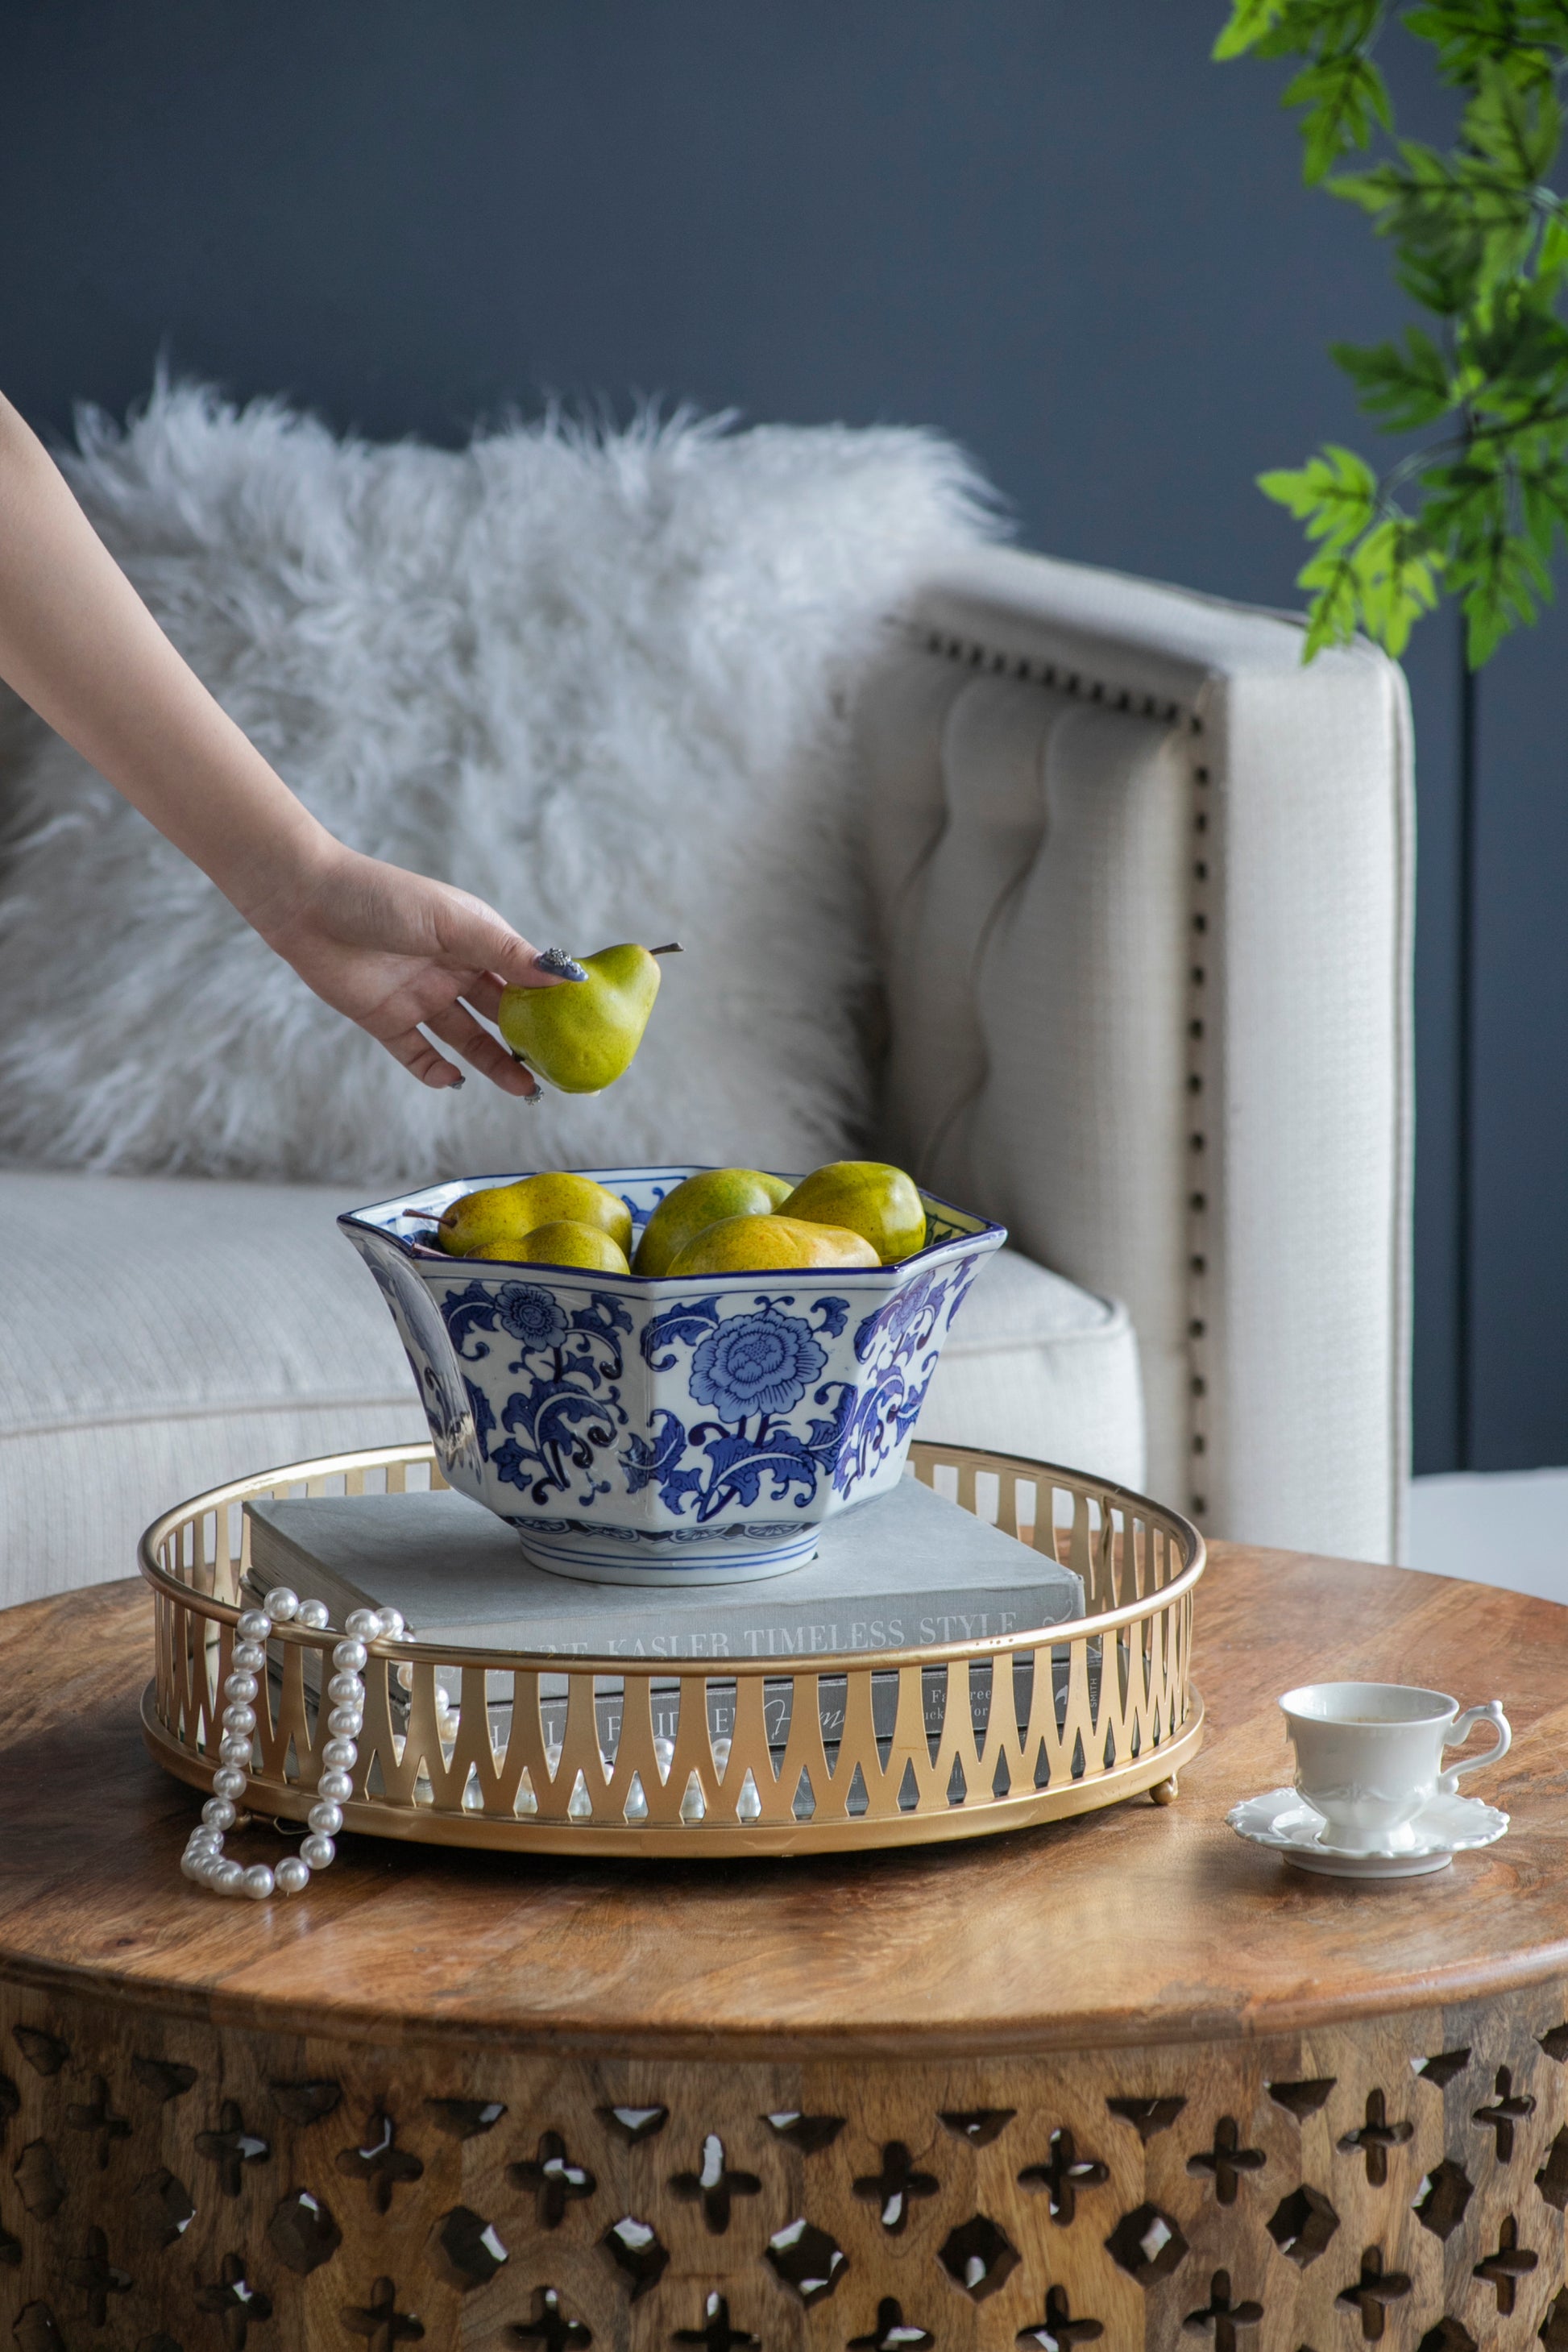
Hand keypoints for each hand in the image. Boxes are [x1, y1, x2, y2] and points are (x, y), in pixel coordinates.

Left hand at [250, 840, 574, 1094]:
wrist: (307, 902)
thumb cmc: (384, 898)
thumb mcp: (455, 923)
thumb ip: (508, 954)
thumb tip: (567, 976)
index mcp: (476, 940)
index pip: (523, 976)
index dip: (552, 1002)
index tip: (582, 1028)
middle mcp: (452, 970)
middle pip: (500, 1014)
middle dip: (529, 1042)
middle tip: (557, 1071)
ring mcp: (420, 996)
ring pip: (466, 1039)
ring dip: (493, 1064)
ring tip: (524, 1089)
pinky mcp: (386, 1019)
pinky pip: (417, 1054)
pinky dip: (435, 1070)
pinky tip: (453, 1081)